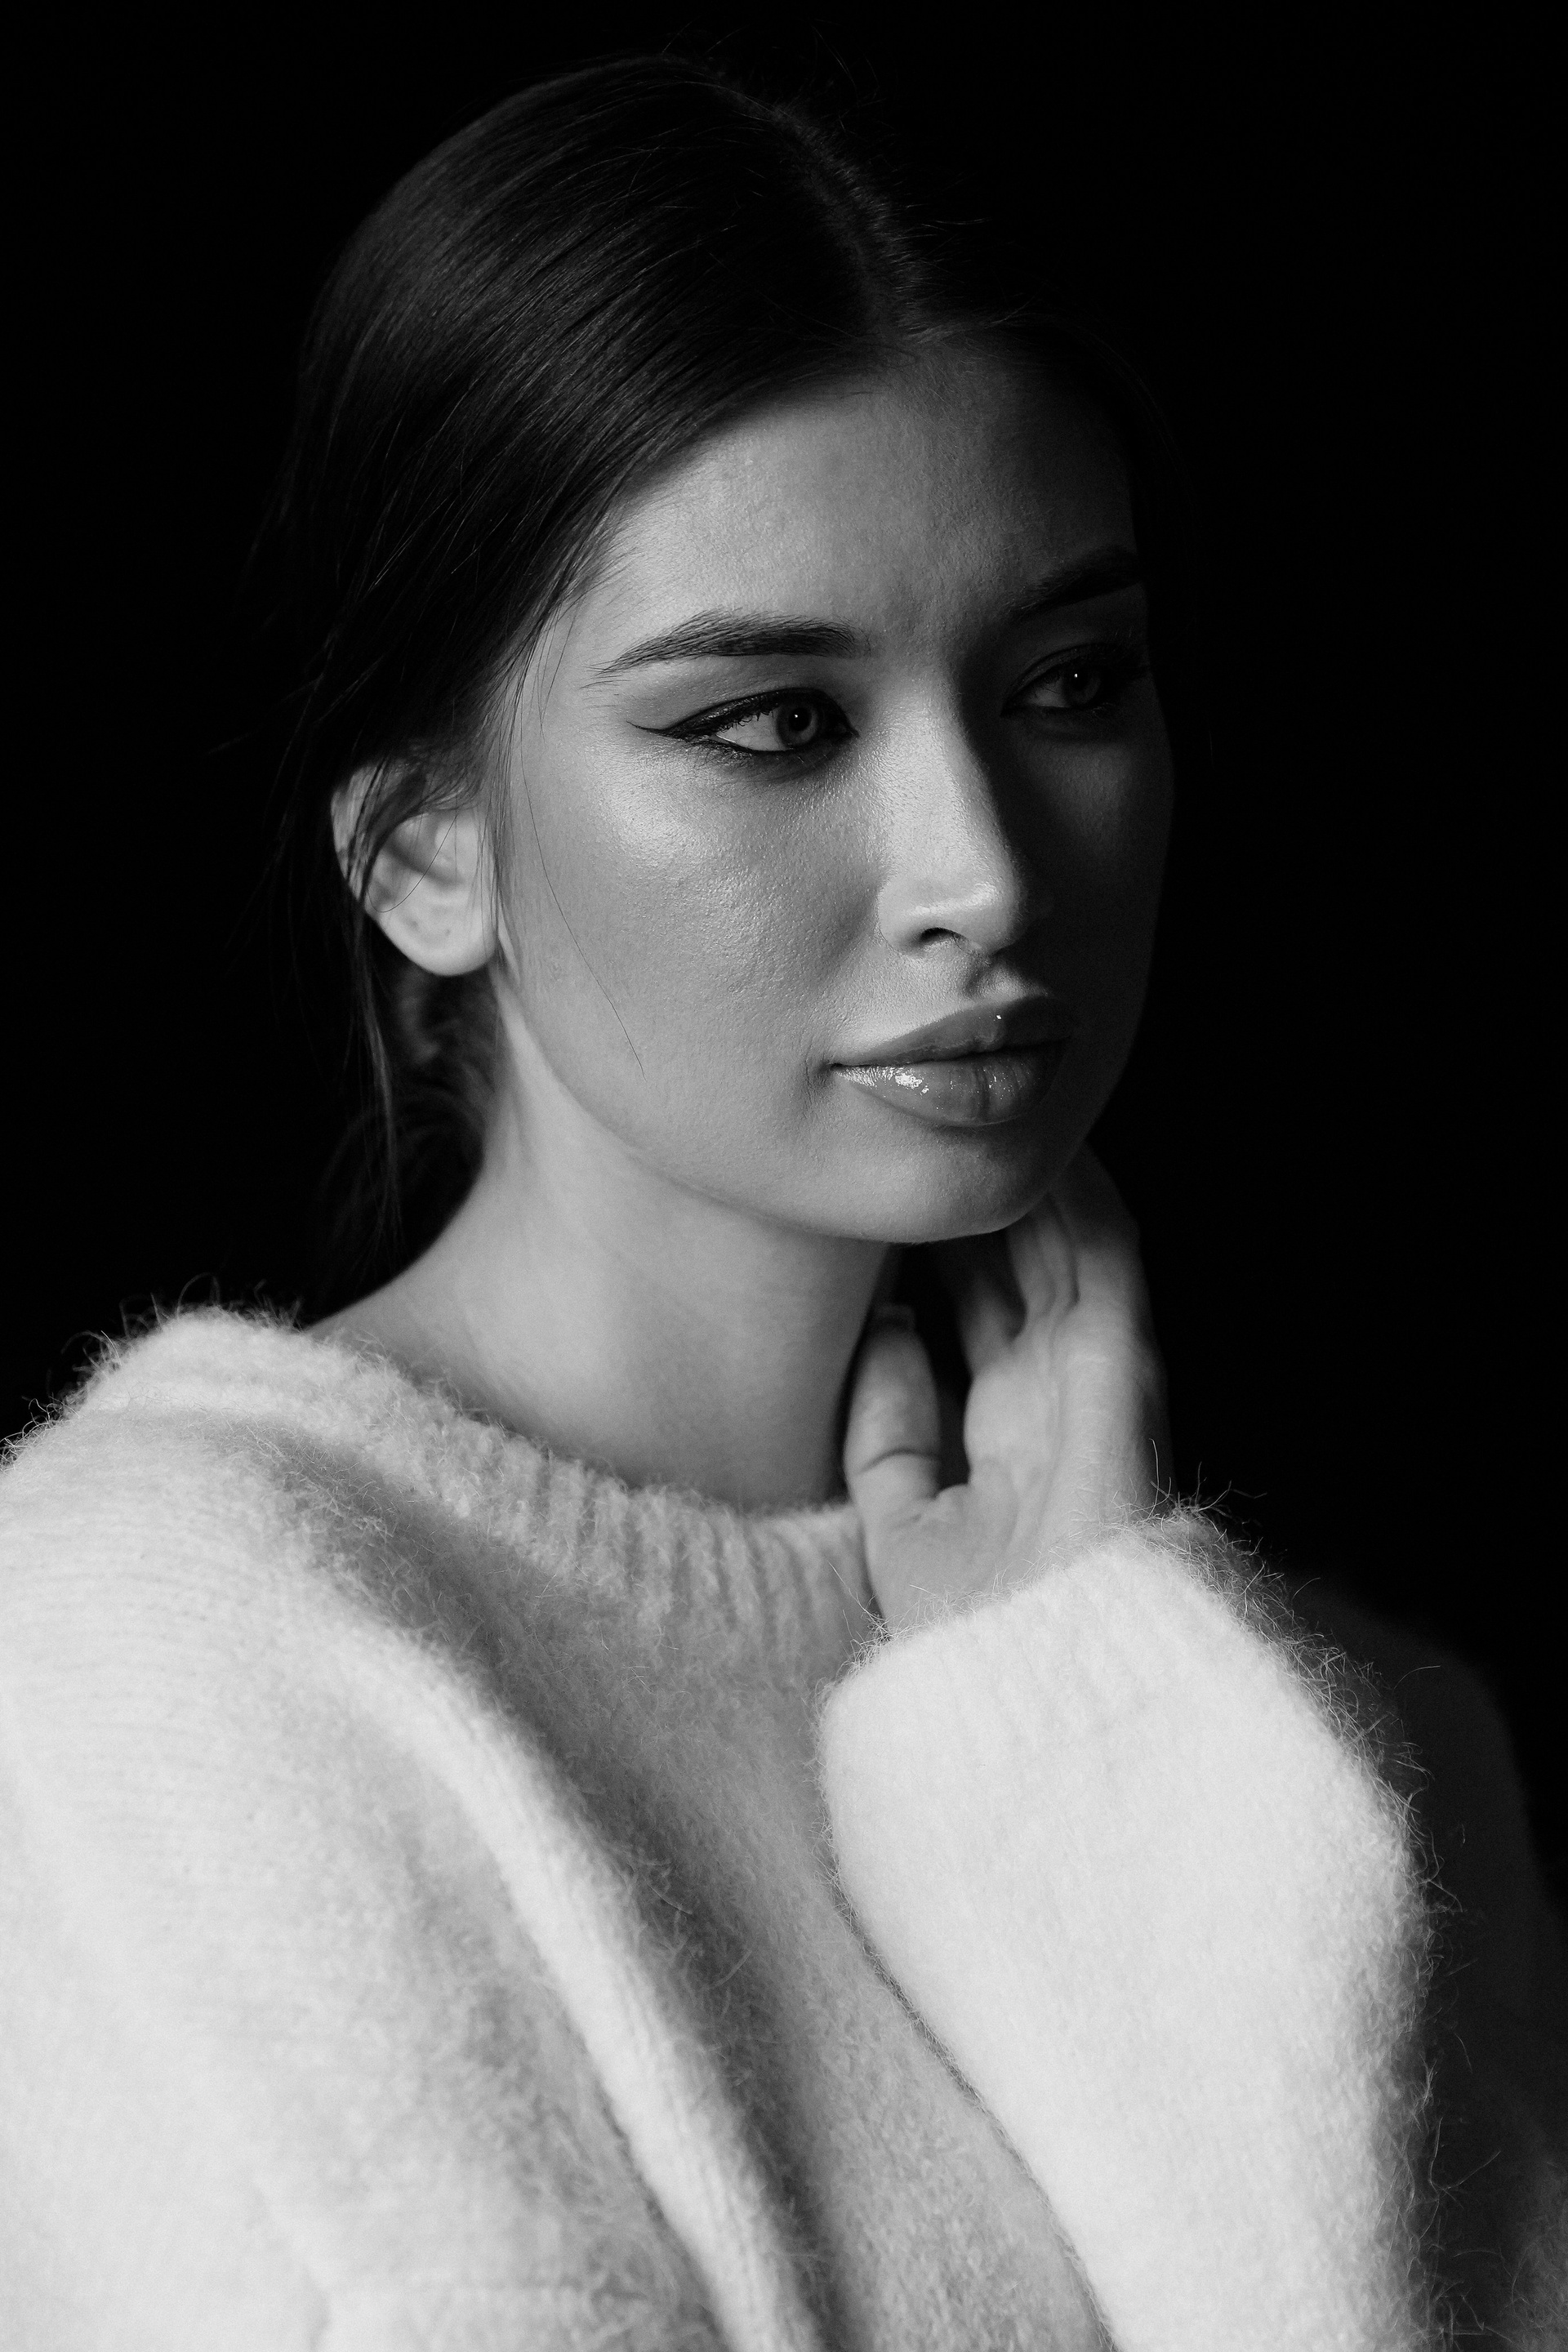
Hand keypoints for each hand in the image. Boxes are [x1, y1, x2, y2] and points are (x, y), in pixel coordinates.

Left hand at [844, 1148, 1169, 1632]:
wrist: (1045, 1708)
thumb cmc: (978, 1649)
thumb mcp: (903, 1534)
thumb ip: (890, 1439)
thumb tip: (883, 1334)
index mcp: (1005, 1441)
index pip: (969, 1317)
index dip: (929, 1251)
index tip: (878, 1194)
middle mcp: (1053, 1402)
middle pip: (1011, 1269)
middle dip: (968, 1200)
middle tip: (919, 1128)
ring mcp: (1095, 1383)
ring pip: (1062, 1247)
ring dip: (1027, 1181)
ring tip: (980, 1108)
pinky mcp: (1127, 1373)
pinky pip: (1110, 1260)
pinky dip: (1082, 1197)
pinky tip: (1046, 1143)